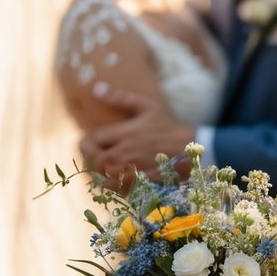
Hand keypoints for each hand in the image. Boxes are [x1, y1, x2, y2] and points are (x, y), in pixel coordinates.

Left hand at [79, 83, 195, 183]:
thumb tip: (95, 87)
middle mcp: (127, 153)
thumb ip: (120, 97)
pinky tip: (116, 177)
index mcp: (126, 133)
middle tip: (98, 154)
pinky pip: (119, 188)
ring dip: (103, 172)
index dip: (87, 141)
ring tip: (106, 165)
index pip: (93, 139)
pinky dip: (113, 184)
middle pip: (97, 160)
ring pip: (106, 176)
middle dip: (94, 158)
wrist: (189, 147)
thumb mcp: (147, 105)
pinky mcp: (141, 182)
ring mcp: (134, 169)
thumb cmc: (167, 124)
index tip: (92, 141)